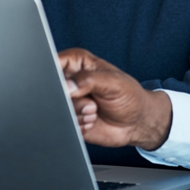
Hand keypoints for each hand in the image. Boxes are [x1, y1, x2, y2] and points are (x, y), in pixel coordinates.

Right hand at [58, 49, 172, 150]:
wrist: (136, 122)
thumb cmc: (129, 95)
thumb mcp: (113, 82)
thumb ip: (88, 80)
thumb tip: (66, 86)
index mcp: (77, 63)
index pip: (54, 63)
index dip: (58, 77)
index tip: (72, 88)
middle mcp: (69, 81)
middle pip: (53, 90)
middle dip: (72, 101)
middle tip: (92, 103)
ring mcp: (68, 101)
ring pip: (57, 110)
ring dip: (78, 115)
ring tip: (95, 111)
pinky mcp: (68, 119)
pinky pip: (63, 125)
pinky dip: (79, 126)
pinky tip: (92, 121)